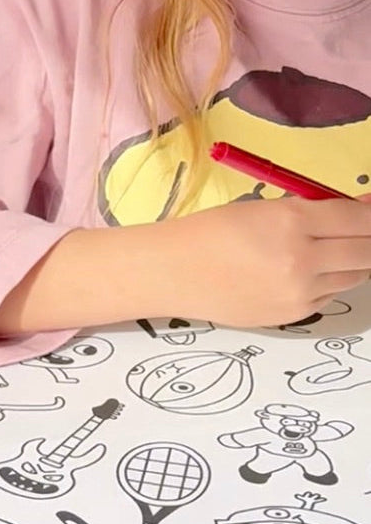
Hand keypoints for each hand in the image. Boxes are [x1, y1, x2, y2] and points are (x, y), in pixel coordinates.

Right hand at [171, 195, 370, 327]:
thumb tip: (359, 209)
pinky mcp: (293, 314)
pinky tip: (302, 272)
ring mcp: (299, 292)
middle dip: (370, 237)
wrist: (172, 273)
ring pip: (355, 275)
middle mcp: (301, 259)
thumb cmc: (209, 233)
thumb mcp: (261, 208)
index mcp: (291, 221)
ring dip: (352, 260)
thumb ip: (311, 210)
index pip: (359, 217)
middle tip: (362, 230)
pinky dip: (328, 282)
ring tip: (330, 250)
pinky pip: (330, 295)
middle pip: (368, 249)